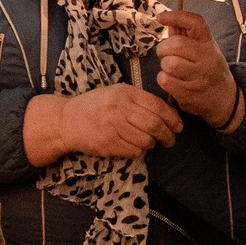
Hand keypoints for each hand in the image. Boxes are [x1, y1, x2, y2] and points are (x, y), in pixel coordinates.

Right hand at [22, 86, 182, 166]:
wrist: (66, 120)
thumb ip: (139, 100)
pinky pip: (134, 151)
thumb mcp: (116, 94)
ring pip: (146, 140)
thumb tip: (168, 112)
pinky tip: (135, 146)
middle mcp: (118, 108)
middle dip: (168, 135)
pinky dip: (139, 151)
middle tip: (170, 140)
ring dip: (152, 144)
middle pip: (154, 125)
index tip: (178, 126)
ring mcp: (111, 126)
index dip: (173, 118)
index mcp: (124, 93)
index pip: (158, 106)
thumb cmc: (95, 106)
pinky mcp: (106, 143)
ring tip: (150, 142)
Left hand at [155, 9, 241, 129]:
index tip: (161, 17)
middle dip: (164, 48)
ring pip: (169, 64)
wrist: (225, 100)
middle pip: (176, 44)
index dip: (176, 16)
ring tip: (171, 69)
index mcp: (209, 44)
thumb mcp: (203, 50)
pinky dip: (164, 79)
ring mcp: (200, 77)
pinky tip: (172, 81)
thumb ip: (185, 36)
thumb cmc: (208, 70)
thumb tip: (168, 21)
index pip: (195, 23)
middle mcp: (208, 59)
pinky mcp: (191, 94)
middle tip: (166, 54)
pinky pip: (165, 81)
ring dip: (164, 66)